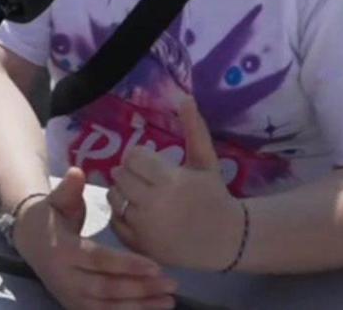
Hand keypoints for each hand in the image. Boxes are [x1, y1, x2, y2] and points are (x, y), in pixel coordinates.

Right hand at [18, 168, 176, 309]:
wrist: (30, 241)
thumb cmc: (51, 217)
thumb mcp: (57, 200)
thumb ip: (69, 189)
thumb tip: (78, 172)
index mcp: (63, 251)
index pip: (98, 260)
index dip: (126, 264)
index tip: (155, 266)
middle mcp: (66, 279)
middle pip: (106, 288)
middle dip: (140, 288)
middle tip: (171, 283)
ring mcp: (71, 297)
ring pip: (108, 307)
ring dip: (140, 306)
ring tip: (169, 300)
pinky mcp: (77, 307)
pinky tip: (153, 308)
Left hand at [108, 97, 244, 271]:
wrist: (227, 240)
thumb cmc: (215, 196)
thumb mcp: (206, 161)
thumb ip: (194, 129)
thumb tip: (185, 97)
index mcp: (170, 180)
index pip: (133, 157)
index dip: (140, 158)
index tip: (151, 164)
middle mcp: (154, 204)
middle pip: (120, 176)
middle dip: (130, 174)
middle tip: (145, 180)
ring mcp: (145, 227)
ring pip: (114, 197)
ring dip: (123, 193)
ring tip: (140, 195)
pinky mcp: (140, 245)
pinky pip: (115, 222)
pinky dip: (121, 215)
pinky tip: (138, 213)